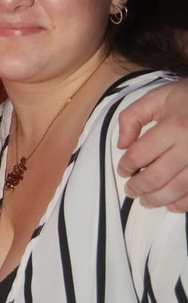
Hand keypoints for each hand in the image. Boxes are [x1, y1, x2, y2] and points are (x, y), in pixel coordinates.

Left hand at [117, 80, 187, 210]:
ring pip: (177, 190)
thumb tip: (121, 145)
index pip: (139, 154)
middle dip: (138, 187)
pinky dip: (183, 204)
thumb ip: (132, 117)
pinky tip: (172, 205)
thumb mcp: (157, 97)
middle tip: (130, 190)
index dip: (126, 166)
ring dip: (158, 199)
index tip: (123, 170)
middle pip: (156, 176)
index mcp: (174, 126)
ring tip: (146, 201)